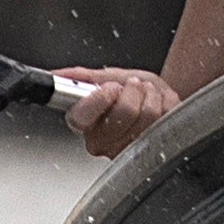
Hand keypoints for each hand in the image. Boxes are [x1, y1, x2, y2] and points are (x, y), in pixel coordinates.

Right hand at [60, 66, 178, 161]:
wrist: (157, 96)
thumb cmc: (130, 91)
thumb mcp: (106, 78)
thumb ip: (82, 78)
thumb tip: (56, 76)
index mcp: (83, 123)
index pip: (82, 116)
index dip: (101, 97)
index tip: (110, 88)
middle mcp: (101, 141)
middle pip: (123, 112)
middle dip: (133, 90)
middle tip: (132, 88)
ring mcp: (127, 147)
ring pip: (147, 114)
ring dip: (151, 94)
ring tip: (146, 95)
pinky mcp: (154, 145)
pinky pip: (165, 115)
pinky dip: (166, 101)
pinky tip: (158, 105)